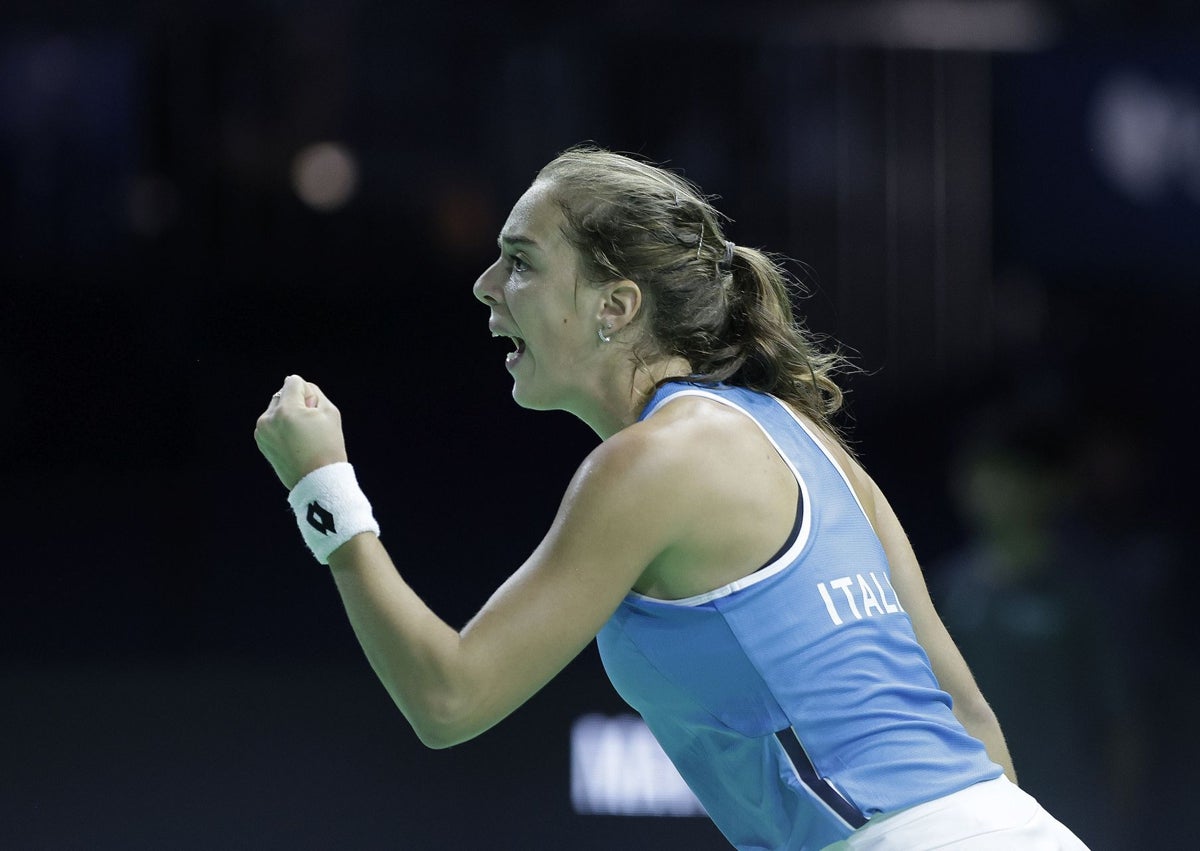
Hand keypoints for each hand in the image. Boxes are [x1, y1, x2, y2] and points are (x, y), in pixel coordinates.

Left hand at [254, 374, 348, 489]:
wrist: (317, 481)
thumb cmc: (328, 446)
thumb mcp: (330, 412)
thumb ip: (314, 392)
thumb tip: (296, 387)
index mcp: (286, 410)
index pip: (294, 382)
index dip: (309, 393)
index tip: (314, 412)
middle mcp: (269, 418)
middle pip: (283, 394)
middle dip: (296, 403)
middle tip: (309, 426)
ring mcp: (262, 431)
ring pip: (277, 408)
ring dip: (288, 415)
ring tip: (302, 437)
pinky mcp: (261, 441)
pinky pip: (272, 423)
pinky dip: (282, 427)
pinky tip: (294, 443)